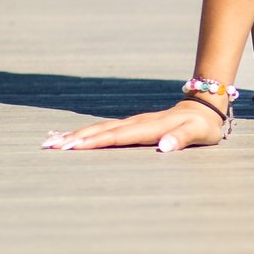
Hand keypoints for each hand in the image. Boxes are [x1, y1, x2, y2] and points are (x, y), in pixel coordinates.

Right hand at [43, 97, 227, 153]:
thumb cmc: (202, 126)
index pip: (117, 136)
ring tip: (49, 142)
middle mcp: (136, 123)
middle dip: (75, 139)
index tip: (73, 147)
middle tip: (49, 147)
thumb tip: (163, 147)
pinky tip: (68, 137)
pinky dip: (84, 133)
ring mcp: (131, 123)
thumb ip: (181, 138)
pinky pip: (103, 129)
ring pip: (98, 129)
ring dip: (74, 135)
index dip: (95, 142)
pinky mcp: (130, 125)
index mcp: (149, 127)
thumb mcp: (198, 133)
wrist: (204, 107)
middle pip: (100, 131)